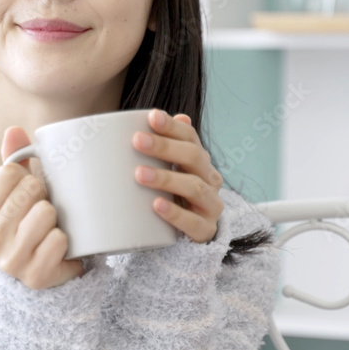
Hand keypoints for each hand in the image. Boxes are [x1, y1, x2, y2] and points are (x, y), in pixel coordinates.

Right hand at [0, 126, 84, 289]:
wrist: (40, 273)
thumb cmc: (27, 225)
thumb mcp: (17, 194)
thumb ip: (14, 162)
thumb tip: (14, 130)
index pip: (8, 172)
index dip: (26, 177)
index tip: (27, 194)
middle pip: (30, 189)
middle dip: (43, 196)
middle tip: (42, 213)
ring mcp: (11, 260)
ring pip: (45, 212)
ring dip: (56, 218)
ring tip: (50, 229)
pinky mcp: (36, 276)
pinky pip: (60, 240)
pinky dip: (67, 241)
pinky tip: (59, 249)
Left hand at [132, 109, 223, 242]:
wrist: (192, 234)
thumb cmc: (174, 195)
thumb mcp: (169, 170)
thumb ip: (164, 147)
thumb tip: (166, 115)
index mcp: (200, 160)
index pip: (190, 137)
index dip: (172, 127)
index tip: (151, 117)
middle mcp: (210, 179)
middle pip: (193, 157)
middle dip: (164, 147)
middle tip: (137, 140)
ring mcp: (210, 205)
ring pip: (194, 187)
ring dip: (166, 178)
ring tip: (139, 174)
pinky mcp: (205, 230)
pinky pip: (193, 222)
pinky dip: (174, 213)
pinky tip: (156, 205)